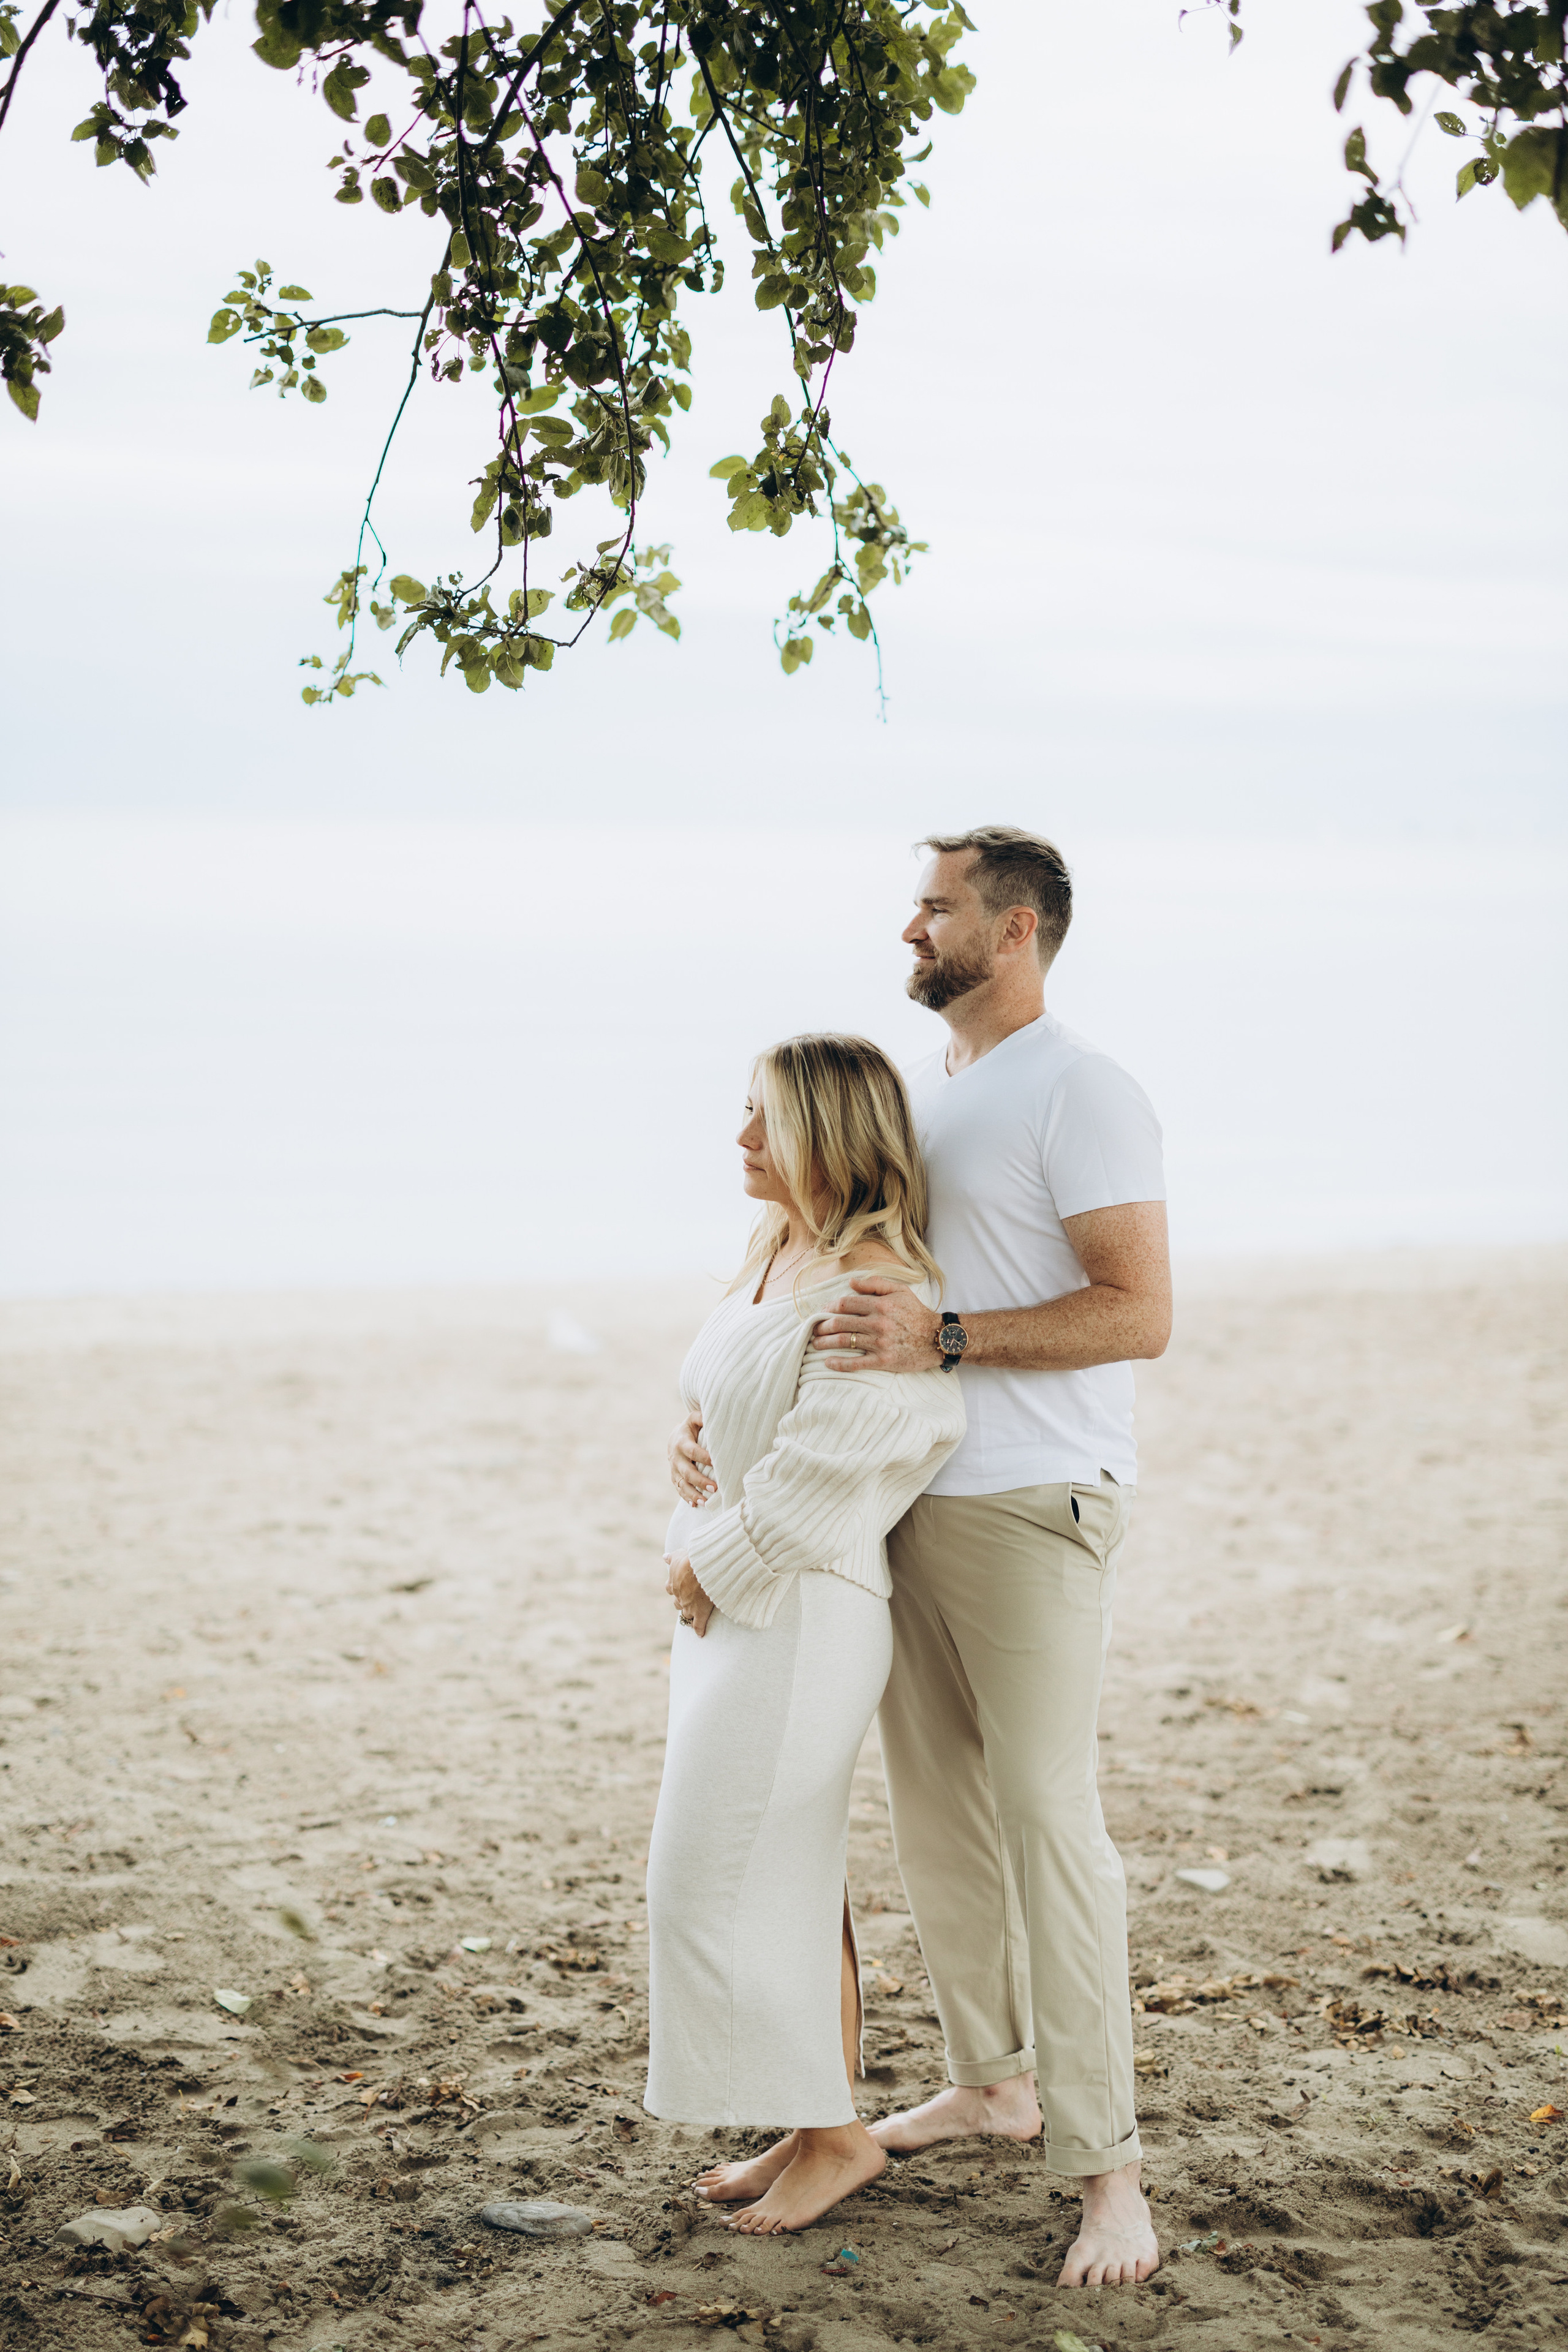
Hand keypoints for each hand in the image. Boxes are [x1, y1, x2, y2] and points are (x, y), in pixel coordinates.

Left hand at [664, 1552, 714, 1636]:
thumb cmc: (690, 1560)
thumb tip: (664, 1556)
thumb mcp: (678, 1555)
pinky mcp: (700, 1612)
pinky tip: (700, 1634)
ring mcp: (689, 1606)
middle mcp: (679, 1596)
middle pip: (678, 1603)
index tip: (681, 1587)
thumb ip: (672, 1558)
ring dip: (690, 1614)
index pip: (670, 1589)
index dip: (676, 1589)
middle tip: (689, 1601)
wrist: (702, 1568)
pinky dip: (699, 1630)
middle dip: (682, 1602)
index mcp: (673, 1584)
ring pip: (687, 1614)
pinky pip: (698, 1625)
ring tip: (695, 1615)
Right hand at [668, 1410, 716, 1504]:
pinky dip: (686, 1498)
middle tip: (715, 1488)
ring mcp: (674, 1469)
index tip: (715, 1463)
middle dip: (700, 1481)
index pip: (692, 1451)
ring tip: (705, 1502)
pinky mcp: (674, 1478)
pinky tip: (695, 1505)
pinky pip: (679, 1489)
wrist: (675, 1437)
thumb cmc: (691, 1428)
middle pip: (687, 1471)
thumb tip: (711, 1416)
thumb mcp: (694, 1419)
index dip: (703, 1457)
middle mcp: (676, 1457)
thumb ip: (701, 1417)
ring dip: (693, 1494)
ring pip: (682, 1484)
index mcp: (681, 1442)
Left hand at [810, 1275, 943, 1371]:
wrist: (937, 1338)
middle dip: (822, 1326)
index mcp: (880, 1305)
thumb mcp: (900, 1291)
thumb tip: (851, 1282)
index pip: (845, 1304)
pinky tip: (828, 1363)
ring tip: (815, 1344)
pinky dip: (839, 1364)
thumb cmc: (917, 1313)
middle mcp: (878, 1323)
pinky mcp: (883, 1360)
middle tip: (814, 1329)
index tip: (822, 1312)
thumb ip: (875, 1285)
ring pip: (844, 1342)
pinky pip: (856, 1363)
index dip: (829, 1308)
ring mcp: (880, 1343)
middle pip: (840, 1323)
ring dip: (825, 1343)